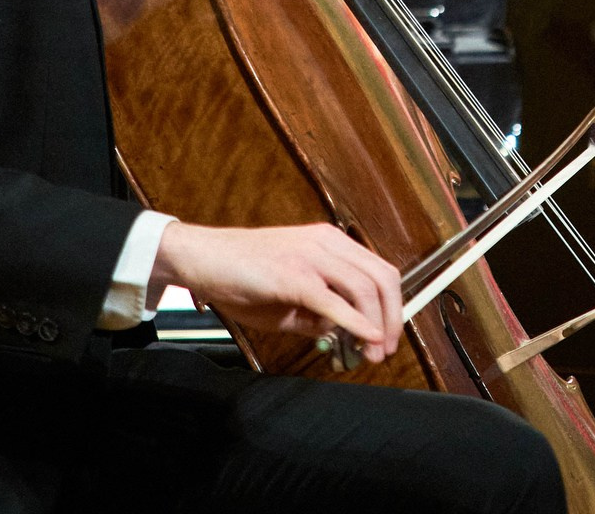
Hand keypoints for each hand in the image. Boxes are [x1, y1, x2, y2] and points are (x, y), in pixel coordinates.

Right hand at [152, 221, 404, 364]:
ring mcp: (311, 256)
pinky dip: (356, 322)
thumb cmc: (241, 274)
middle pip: (382, 278)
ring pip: (365, 288)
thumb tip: (344, 332)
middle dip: (392, 318)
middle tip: (386, 350)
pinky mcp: (293, 275)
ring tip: (371, 353)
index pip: (379, 271)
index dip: (392, 307)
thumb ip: (318, 313)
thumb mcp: (289, 296)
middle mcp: (327, 242)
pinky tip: (365, 338)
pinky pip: (334, 301)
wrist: (202, 258)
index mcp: (330, 242)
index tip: (389, 337)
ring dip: (376, 325)